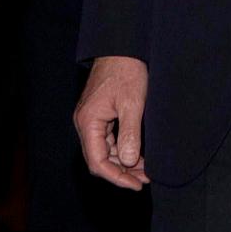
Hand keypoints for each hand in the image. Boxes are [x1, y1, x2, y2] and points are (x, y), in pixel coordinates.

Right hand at [75, 55, 150, 189]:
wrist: (122, 47)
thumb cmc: (126, 71)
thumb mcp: (133, 103)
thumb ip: (129, 134)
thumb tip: (128, 162)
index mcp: (88, 122)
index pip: (97, 162)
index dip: (117, 178)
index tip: (137, 184)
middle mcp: (85, 123)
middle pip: (99, 159)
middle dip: (122, 172)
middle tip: (145, 179)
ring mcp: (90, 119)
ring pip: (104, 151)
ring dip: (123, 162)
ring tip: (145, 170)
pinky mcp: (99, 114)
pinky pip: (107, 140)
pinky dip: (122, 149)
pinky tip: (138, 154)